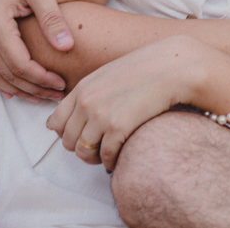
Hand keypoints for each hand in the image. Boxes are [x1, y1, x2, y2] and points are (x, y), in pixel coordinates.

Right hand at [0, 0, 73, 100]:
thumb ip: (52, 18)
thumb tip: (67, 48)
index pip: (20, 65)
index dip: (42, 79)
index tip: (62, 84)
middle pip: (6, 75)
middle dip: (33, 89)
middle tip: (57, 95)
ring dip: (17, 89)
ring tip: (41, 95)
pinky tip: (15, 87)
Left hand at [46, 35, 204, 170]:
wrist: (174, 67)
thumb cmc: (147, 70)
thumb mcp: (111, 74)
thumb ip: (92, 92)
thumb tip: (81, 112)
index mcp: (83, 88)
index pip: (56, 122)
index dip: (67, 134)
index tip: (82, 136)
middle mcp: (86, 102)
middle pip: (68, 141)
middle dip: (81, 149)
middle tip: (96, 149)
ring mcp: (101, 115)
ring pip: (83, 152)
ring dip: (94, 159)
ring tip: (106, 156)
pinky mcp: (119, 127)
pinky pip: (105, 155)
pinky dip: (111, 161)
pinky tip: (118, 158)